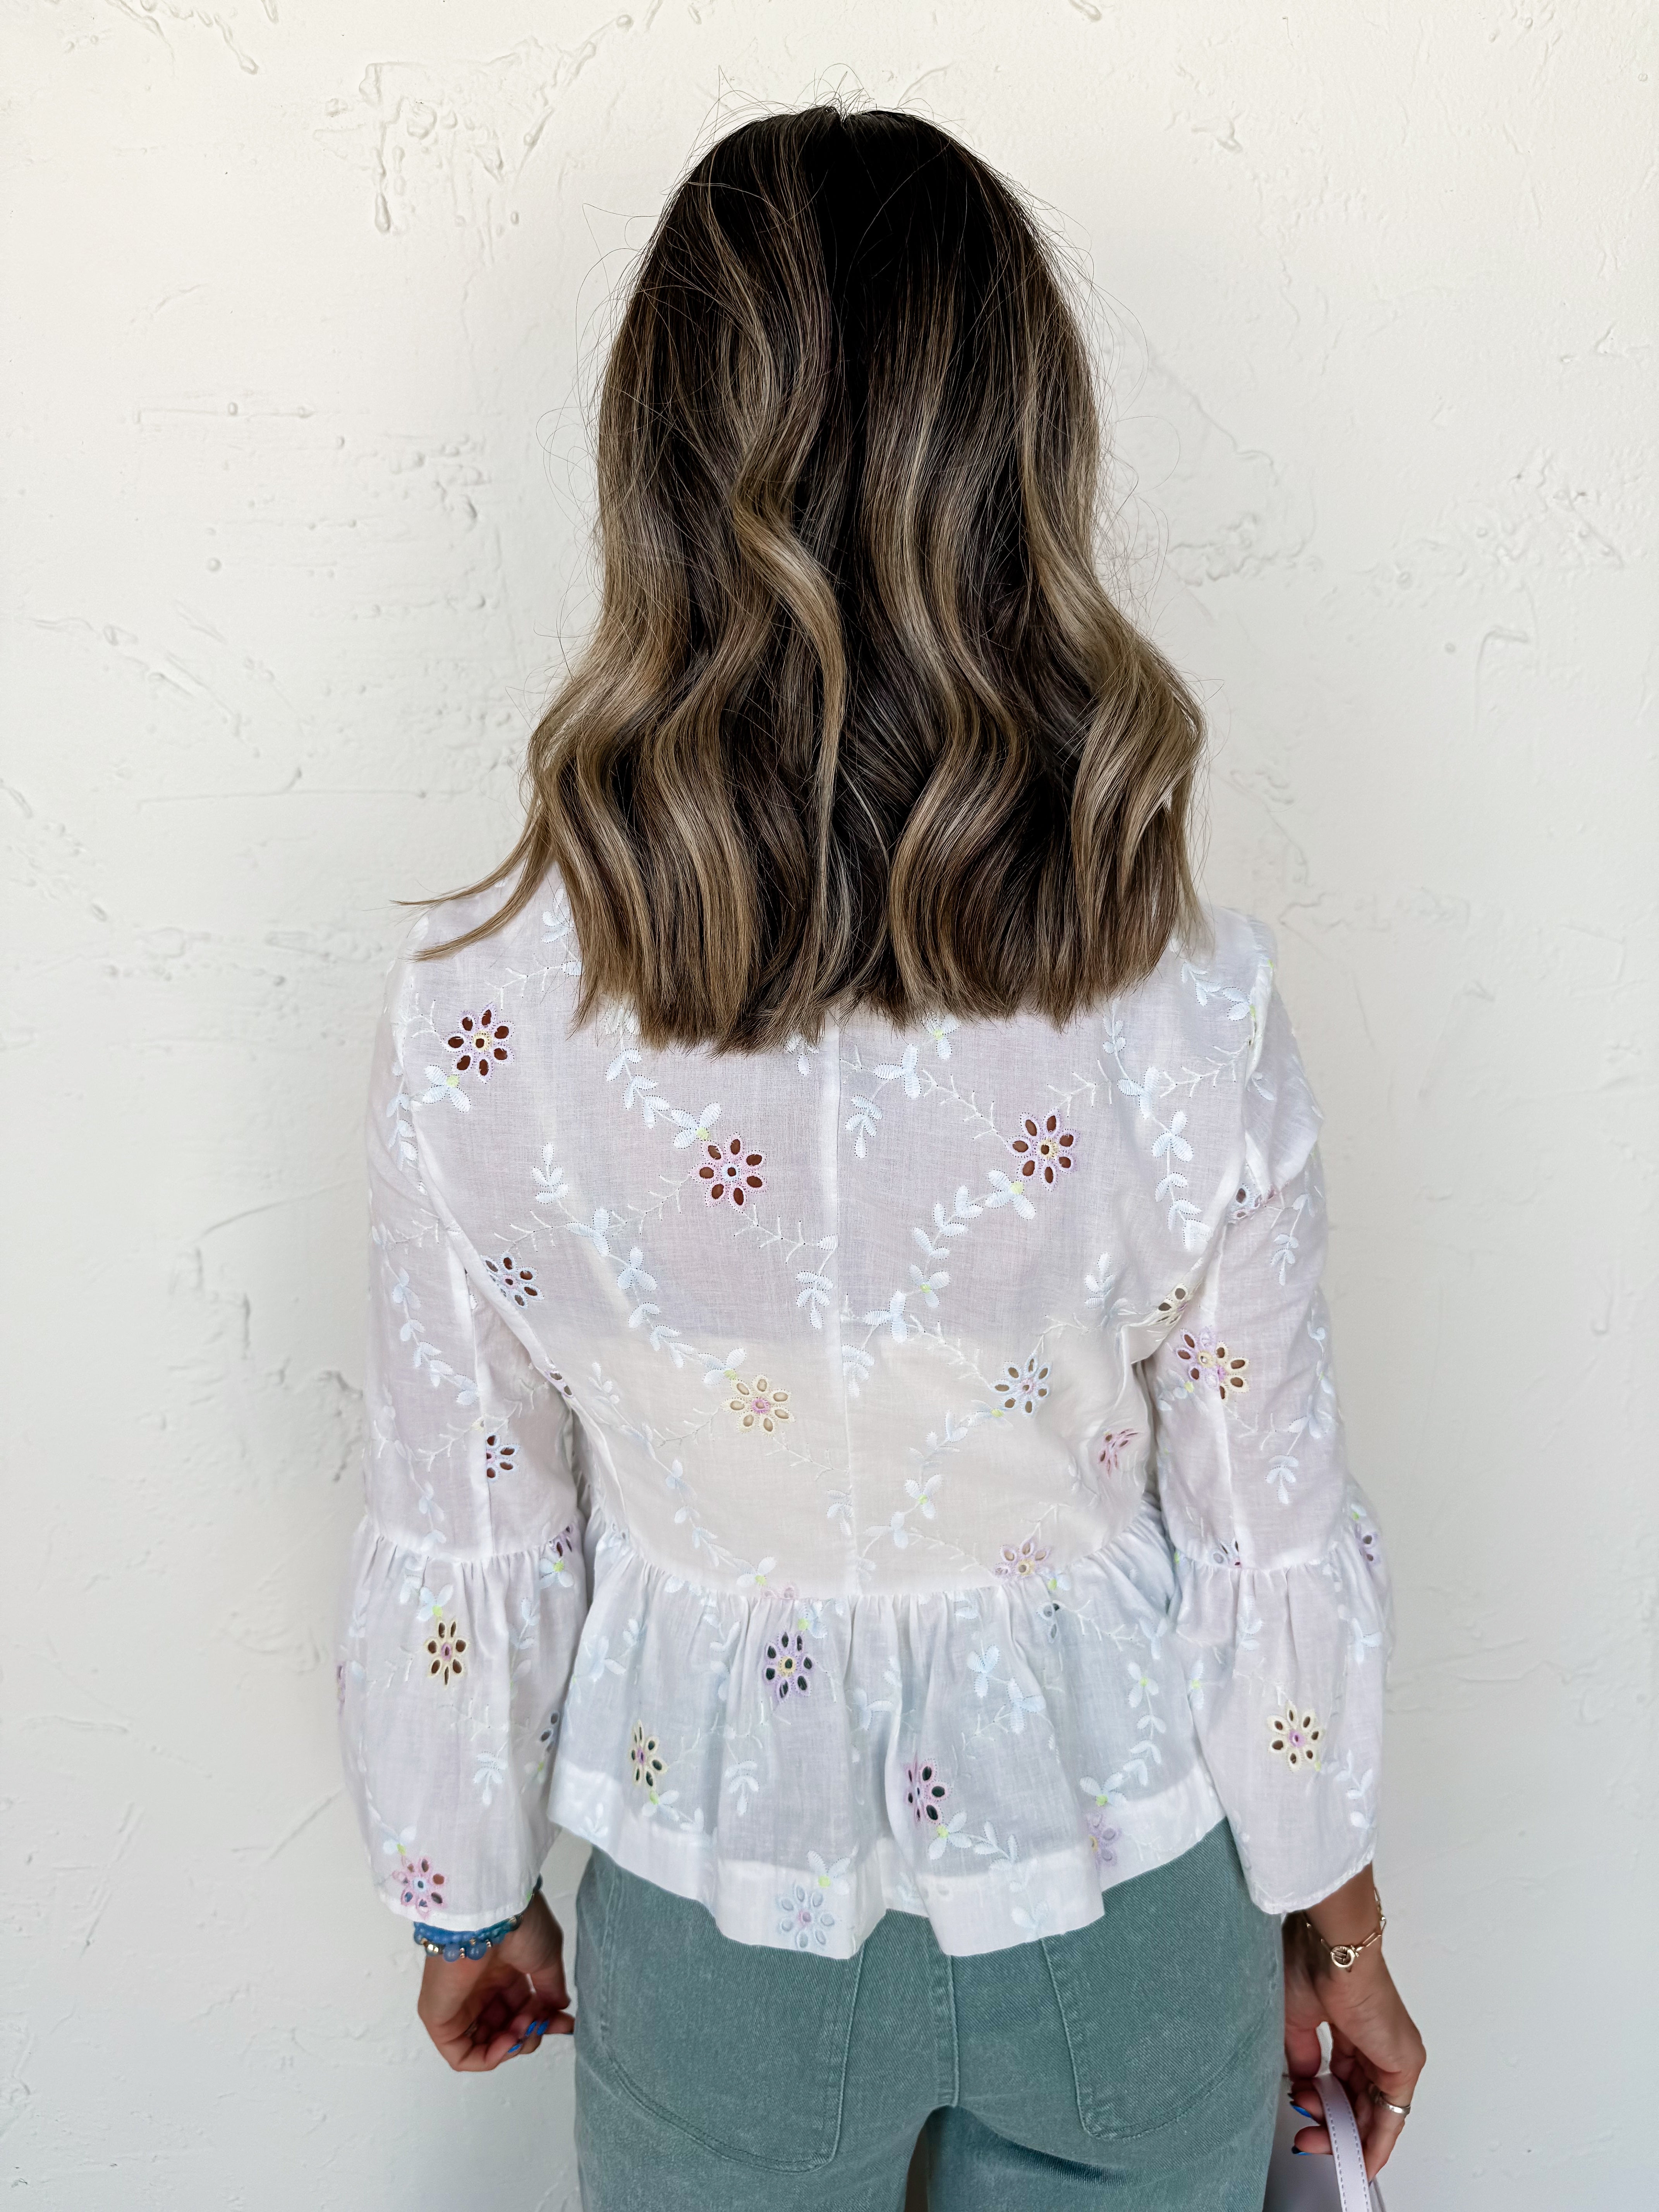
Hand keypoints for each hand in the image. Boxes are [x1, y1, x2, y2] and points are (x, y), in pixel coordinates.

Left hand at [416, 1892, 574, 2070]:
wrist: (490, 1913)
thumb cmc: (520, 1927)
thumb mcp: (546, 1959)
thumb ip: (550, 1989)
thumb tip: (559, 2010)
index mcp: (502, 1972)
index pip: (522, 2009)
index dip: (544, 2021)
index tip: (565, 2024)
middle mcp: (480, 1989)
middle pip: (505, 2029)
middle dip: (530, 2033)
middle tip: (542, 2023)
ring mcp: (458, 2004)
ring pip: (485, 2045)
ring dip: (513, 2045)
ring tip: (525, 2028)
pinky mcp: (440, 2018)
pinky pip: (461, 2054)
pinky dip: (488, 2057)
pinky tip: (510, 2042)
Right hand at [1283, 1886, 1424, 2179]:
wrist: (1334, 1949)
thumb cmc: (1312, 1965)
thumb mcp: (1296, 2021)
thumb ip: (1303, 2059)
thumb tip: (1304, 2087)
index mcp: (1351, 2025)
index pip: (1342, 2079)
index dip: (1322, 2103)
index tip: (1304, 2115)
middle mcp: (1375, 2041)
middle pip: (1357, 2099)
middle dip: (1330, 2124)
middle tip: (1308, 2137)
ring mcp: (1392, 2053)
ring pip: (1372, 2111)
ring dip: (1344, 2134)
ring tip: (1317, 2141)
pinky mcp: (1404, 2064)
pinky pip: (1392, 2116)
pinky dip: (1376, 2141)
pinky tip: (1361, 2160)